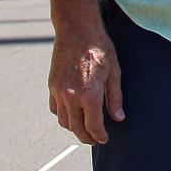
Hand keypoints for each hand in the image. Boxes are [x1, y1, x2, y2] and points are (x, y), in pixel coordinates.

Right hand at [47, 0, 123, 144]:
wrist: (77, 31)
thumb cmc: (100, 49)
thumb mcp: (114, 72)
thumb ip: (115, 98)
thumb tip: (118, 118)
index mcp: (89, 94)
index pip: (93, 125)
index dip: (99, 135)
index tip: (104, 139)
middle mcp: (71, 96)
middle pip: (76, 127)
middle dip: (86, 137)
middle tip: (94, 140)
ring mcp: (59, 91)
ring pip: (63, 121)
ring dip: (74, 128)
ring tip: (85, 128)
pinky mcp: (52, 86)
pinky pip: (55, 109)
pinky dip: (63, 116)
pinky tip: (73, 114)